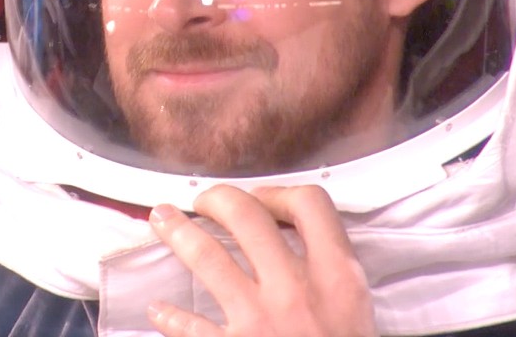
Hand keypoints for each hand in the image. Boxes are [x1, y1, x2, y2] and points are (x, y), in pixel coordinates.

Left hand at [147, 184, 376, 336]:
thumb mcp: (357, 312)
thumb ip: (332, 273)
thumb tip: (294, 239)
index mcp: (338, 276)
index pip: (311, 203)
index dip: (280, 192)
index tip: (263, 200)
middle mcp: (296, 288)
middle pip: (248, 214)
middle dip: (217, 198)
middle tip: (202, 200)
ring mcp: (259, 320)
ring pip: (206, 255)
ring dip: (176, 231)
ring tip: (160, 218)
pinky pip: (189, 326)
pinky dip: (170, 317)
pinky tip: (159, 311)